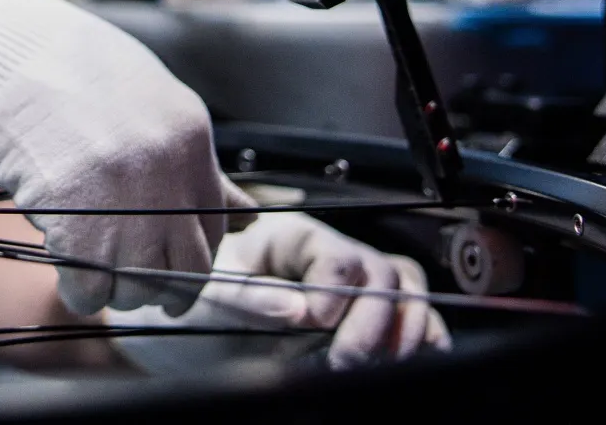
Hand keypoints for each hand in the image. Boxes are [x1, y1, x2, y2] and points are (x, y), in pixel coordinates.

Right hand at [0, 0, 250, 314]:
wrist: (6, 52)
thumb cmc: (70, 70)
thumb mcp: (150, 103)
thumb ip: (194, 165)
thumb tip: (246, 216)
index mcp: (190, 140)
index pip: (214, 229)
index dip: (188, 255)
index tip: (164, 264)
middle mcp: (167, 174)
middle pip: (186, 269)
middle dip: (161, 288)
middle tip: (130, 281)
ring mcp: (123, 201)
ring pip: (140, 288)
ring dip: (117, 289)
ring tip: (91, 263)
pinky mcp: (76, 224)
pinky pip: (90, 292)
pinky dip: (78, 289)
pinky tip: (63, 259)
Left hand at [112, 211, 450, 370]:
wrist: (186, 334)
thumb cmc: (195, 302)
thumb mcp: (209, 294)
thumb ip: (251, 298)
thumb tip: (301, 310)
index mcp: (295, 239)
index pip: (338, 257)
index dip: (335, 289)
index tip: (314, 320)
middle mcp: (333, 262)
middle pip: (385, 276)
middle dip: (372, 321)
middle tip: (344, 360)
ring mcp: (355, 294)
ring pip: (408, 297)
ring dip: (401, 333)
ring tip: (368, 367)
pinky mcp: (366, 327)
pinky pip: (413, 325)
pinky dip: (419, 343)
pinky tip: (403, 366)